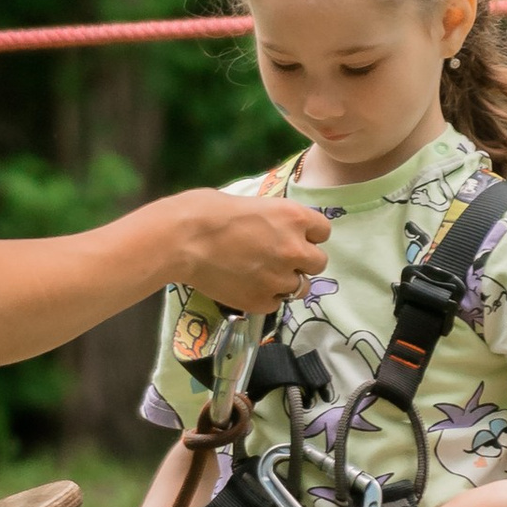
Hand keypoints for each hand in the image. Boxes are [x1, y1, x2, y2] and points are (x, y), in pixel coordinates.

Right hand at [176, 186, 329, 316]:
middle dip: (301, 261)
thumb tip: (274, 228)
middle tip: (278, 258)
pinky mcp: (262, 301)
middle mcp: (294, 249)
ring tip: (262, 275)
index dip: (309, 235)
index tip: (294, 237)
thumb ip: (272, 220)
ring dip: (286, 282)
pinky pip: (276, 303)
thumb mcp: (250, 203)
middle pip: (318, 262)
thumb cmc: (208, 211)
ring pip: (301, 287)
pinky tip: (246, 285)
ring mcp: (280, 278)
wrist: (182, 240)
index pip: (324, 231)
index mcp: (294, 217)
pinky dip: (265, 297)